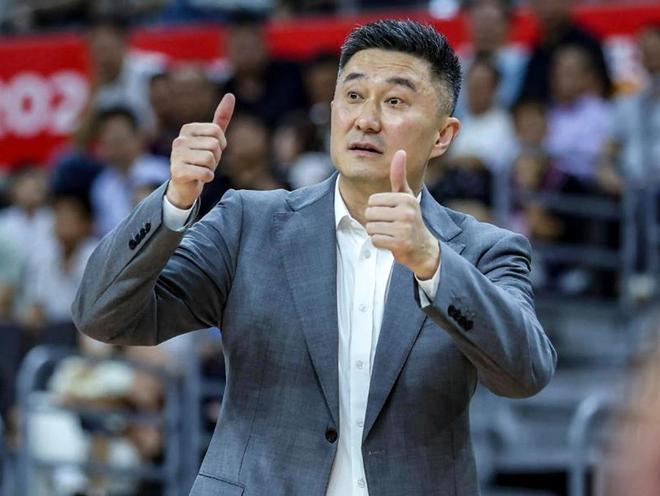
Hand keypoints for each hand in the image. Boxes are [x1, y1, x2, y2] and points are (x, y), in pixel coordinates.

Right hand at [167, 93, 235, 208]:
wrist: (185, 185)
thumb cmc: (200, 160)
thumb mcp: (212, 139)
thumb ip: (221, 119)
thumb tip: (230, 95)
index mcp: (188, 129)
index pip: (217, 131)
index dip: (220, 145)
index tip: (211, 151)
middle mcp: (179, 140)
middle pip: (214, 145)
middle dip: (216, 158)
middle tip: (205, 163)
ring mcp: (176, 155)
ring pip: (210, 159)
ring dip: (211, 168)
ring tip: (201, 170)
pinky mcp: (177, 171)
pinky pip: (205, 173)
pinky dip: (207, 178)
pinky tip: (200, 178)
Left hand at [366, 150, 439, 279]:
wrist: (423, 247)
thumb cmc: (409, 218)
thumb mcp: (405, 196)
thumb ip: (399, 176)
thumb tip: (400, 151)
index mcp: (406, 198)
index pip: (372, 200)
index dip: (376, 208)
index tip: (389, 213)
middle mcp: (406, 212)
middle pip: (369, 214)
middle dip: (374, 221)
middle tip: (389, 225)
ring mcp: (404, 228)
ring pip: (371, 228)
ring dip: (376, 233)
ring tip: (390, 233)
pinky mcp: (400, 243)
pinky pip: (375, 240)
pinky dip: (380, 243)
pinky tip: (391, 242)